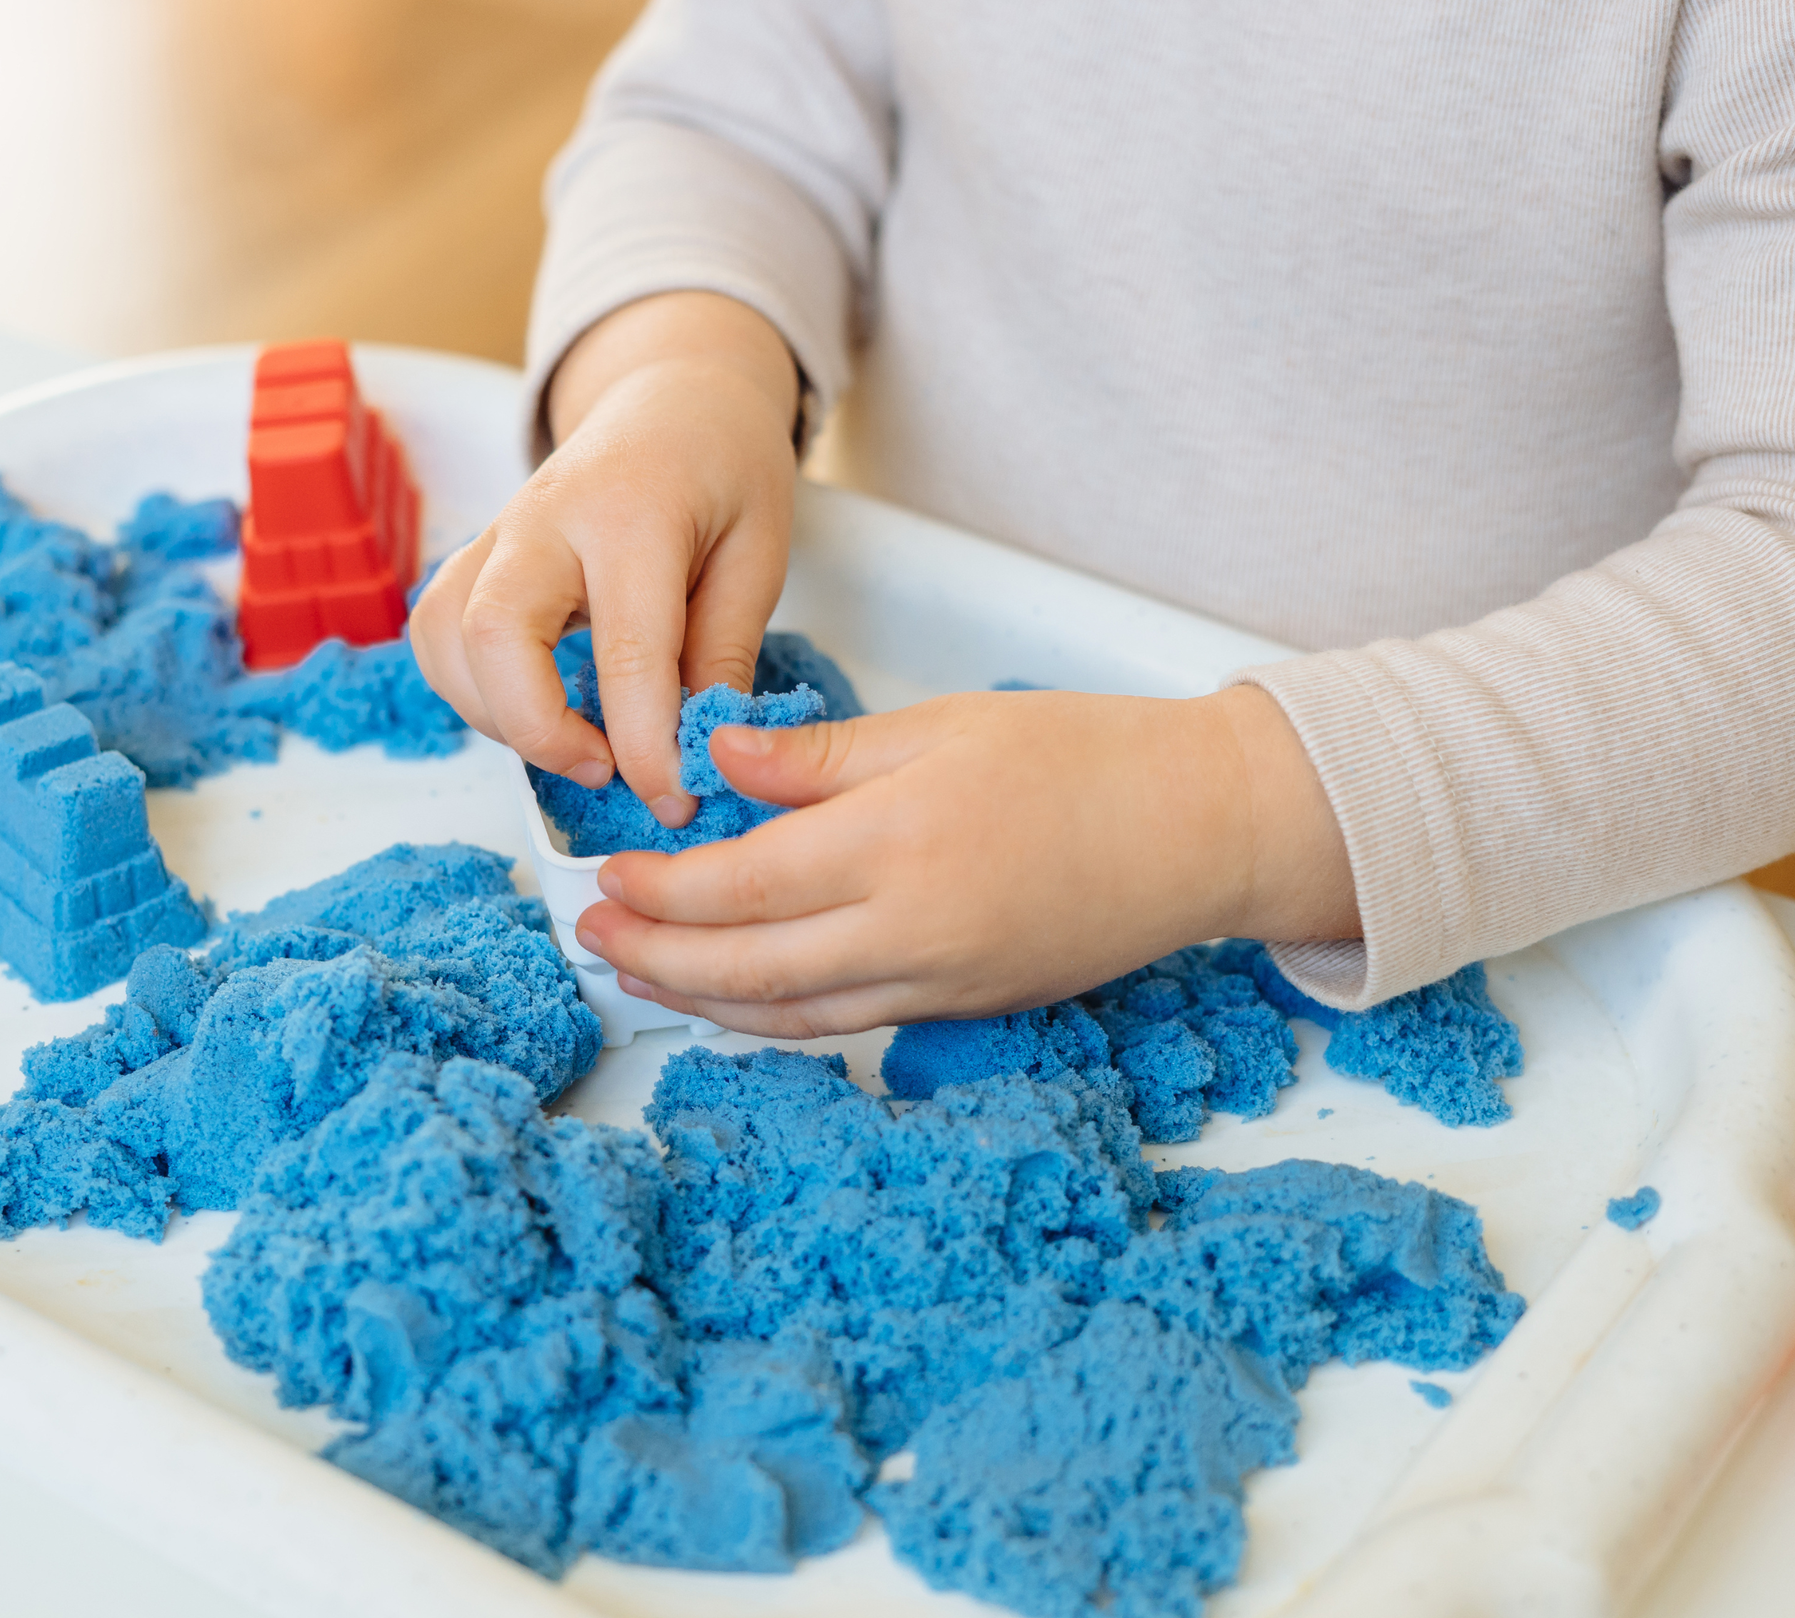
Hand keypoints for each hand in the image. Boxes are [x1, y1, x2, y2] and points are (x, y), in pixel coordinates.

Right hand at [409, 292, 799, 825]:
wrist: (670, 402)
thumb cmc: (722, 473)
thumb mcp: (758, 554)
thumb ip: (724, 651)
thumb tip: (701, 750)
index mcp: (633, 512)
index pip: (626, 649)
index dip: (646, 744)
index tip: (675, 799)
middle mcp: (545, 518)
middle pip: (494, 635)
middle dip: (539, 728)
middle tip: (607, 769)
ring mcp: (495, 535)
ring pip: (446, 639)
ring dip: (499, 717)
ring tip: (578, 743)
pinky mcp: (471, 559)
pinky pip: (436, 636)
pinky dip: (470, 692)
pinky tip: (533, 709)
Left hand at [573, 684, 1361, 1036]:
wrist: (1199, 830)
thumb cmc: (1082, 757)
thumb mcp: (938, 726)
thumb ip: (817, 755)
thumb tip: (718, 757)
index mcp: (894, 843)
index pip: (738, 885)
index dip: (660, 890)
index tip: (609, 872)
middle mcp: (908, 931)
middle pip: (745, 968)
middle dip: (657, 958)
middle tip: (595, 937)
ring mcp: (938, 984)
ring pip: (789, 1014)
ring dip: (703, 1001)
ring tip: (641, 976)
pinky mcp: (963, 1009)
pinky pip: (845, 1026)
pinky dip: (775, 1020)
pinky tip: (737, 1001)